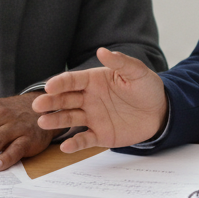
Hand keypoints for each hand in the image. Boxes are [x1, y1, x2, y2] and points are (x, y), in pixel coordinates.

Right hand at [31, 47, 165, 152]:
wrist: (160, 112)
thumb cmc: (147, 88)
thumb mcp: (137, 72)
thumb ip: (120, 62)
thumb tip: (102, 50)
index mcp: (94, 81)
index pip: (73, 81)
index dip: (60, 83)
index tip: (49, 86)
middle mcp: (89, 98)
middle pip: (65, 99)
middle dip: (50, 102)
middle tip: (38, 105)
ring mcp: (93, 117)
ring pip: (69, 118)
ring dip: (55, 120)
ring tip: (43, 122)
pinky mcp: (100, 134)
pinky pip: (84, 139)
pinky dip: (74, 144)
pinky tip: (65, 147)